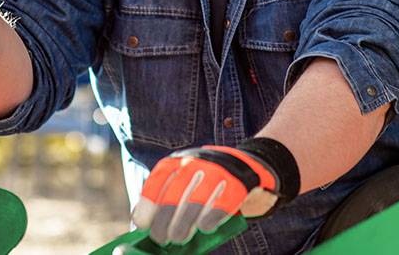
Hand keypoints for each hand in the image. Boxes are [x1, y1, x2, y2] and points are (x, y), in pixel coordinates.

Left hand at [132, 140, 297, 244]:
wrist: (254, 167)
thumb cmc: (212, 184)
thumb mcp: (189, 183)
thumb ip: (169, 199)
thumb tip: (145, 226)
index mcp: (181, 160)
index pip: (159, 179)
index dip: (148, 202)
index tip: (143, 224)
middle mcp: (197, 161)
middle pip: (175, 193)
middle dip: (165, 219)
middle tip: (162, 238)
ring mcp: (218, 170)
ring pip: (195, 201)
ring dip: (184, 223)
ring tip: (179, 237)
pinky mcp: (237, 183)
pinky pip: (220, 204)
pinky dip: (210, 218)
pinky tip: (205, 227)